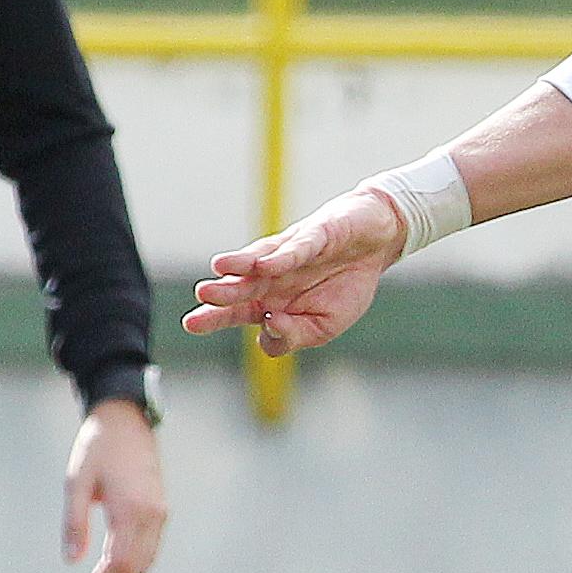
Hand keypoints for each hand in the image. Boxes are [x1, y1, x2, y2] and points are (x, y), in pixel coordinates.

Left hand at [63, 397, 165, 572]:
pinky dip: (131, 568)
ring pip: (145, 563)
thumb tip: (71, 560)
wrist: (127, 419)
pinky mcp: (159, 511)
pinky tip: (110, 572)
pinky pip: (149, 550)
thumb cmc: (98, 446)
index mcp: (132, 509)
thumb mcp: (76, 481)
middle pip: (135, 570)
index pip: (119, 565)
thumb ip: (74, 522)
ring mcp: (160, 514)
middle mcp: (152, 515)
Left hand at [186, 185, 407, 355]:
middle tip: (201, 301)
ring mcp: (290, 255)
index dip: (214, 318)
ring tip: (218, 271)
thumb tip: (268, 328)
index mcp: (271, 302)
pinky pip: (297, 248)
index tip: (194, 324)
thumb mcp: (324, 326)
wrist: (377, 244)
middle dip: (221, 295)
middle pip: (241, 287)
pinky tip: (267, 265)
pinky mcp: (314, 236)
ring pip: (259, 262)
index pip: (236, 312)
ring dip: (240, 267)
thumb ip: (294, 336)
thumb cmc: (345, 286)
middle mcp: (272, 277)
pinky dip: (283, 257)